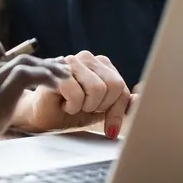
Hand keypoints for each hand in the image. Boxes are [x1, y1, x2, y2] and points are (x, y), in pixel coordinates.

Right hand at [0, 39, 69, 176]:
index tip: (24, 68)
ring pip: (25, 63)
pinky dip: (46, 76)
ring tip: (64, 77)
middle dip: (37, 63)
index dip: (9, 57)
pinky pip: (28, 76)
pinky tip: (57, 85)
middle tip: (55, 70)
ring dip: (48, 69)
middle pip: (12, 56)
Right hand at [12, 52, 130, 138]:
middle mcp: (87, 57)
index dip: (116, 111)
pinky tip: (63, 103)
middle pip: (114, 86)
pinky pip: (77, 94)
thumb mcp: (102, 110)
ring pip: (97, 89)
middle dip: (100, 106)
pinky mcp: (56, 71)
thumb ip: (122, 104)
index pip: (122, 88)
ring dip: (85, 106)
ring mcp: (70, 61)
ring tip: (74, 105)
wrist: (41, 116)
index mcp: (101, 64)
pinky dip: (72, 106)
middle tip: (85, 108)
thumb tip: (140, 97)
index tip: (108, 125)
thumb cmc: (71, 111)